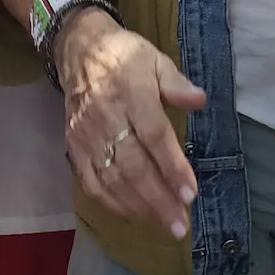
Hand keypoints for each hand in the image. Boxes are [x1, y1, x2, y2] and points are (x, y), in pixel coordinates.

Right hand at [55, 10, 204, 238]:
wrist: (79, 50)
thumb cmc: (125, 57)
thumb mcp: (156, 59)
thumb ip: (177, 83)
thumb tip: (200, 100)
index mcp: (131, 92)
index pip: (153, 135)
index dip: (172, 166)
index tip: (190, 192)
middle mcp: (106, 116)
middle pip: (133, 165)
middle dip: (158, 198)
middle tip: (181, 223)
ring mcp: (87, 134)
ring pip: (112, 178)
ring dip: (139, 205)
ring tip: (165, 222)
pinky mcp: (74, 146)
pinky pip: (90, 180)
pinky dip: (111, 201)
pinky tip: (134, 213)